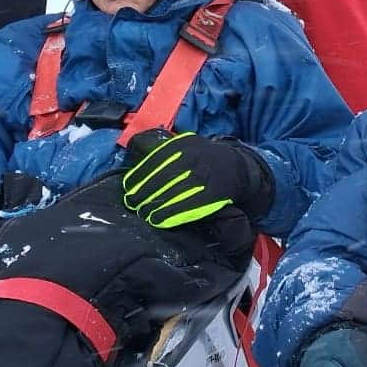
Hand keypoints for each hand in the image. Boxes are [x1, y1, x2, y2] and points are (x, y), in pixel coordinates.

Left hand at [120, 130, 274, 228]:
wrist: (237, 166)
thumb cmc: (204, 158)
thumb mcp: (187, 146)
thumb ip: (166, 153)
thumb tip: (137, 164)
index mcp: (182, 146)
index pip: (154, 161)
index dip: (139, 177)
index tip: (128, 188)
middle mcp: (192, 158)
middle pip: (161, 178)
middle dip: (144, 193)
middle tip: (132, 204)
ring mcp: (203, 175)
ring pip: (172, 193)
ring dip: (155, 205)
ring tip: (144, 213)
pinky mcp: (212, 192)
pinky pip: (188, 205)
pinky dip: (171, 214)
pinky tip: (159, 220)